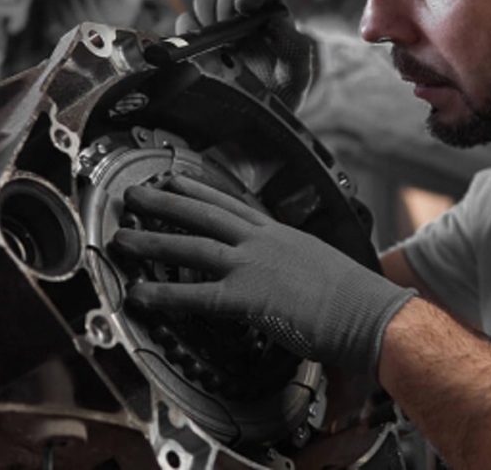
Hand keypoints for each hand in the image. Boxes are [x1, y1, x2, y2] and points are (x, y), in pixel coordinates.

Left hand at [111, 177, 414, 372]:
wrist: (368, 311)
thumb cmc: (353, 297)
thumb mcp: (320, 267)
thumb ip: (295, 267)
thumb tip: (287, 280)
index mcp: (280, 234)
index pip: (233, 204)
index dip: (200, 190)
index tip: (177, 179)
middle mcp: (263, 241)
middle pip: (205, 213)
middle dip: (166, 201)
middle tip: (136, 193)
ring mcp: (253, 265)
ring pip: (192, 245)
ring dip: (152, 240)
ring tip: (121, 237)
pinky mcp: (247, 296)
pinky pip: (195, 294)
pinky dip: (163, 293)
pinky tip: (140, 294)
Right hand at [178, 0, 314, 109]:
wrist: (257, 115)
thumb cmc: (283, 92)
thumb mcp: (297, 74)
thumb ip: (296, 48)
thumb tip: (278, 24)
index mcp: (272, 14)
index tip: (243, 7)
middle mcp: (245, 14)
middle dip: (225, 6)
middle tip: (228, 33)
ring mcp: (220, 24)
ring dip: (206, 15)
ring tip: (217, 43)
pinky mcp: (198, 40)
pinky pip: (185, 22)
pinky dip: (189, 33)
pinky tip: (202, 52)